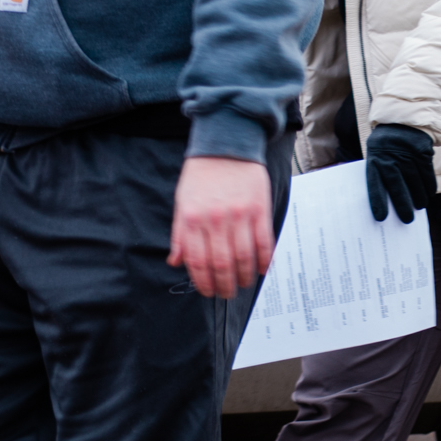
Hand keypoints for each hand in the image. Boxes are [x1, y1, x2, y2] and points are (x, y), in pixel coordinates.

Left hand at [169, 155, 277, 299]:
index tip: (208, 292)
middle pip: (221, 263)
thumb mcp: (182, 203)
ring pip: (243, 256)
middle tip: (227, 294)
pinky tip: (261, 269)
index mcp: (192, 220)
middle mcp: (215, 220)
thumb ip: (180, 235)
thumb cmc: (201, 176)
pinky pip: (264, 241)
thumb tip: (176, 262)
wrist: (226, 147)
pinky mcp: (259, 209)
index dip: (203, 282)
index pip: (198, 261)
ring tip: (243, 285)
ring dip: (243, 277)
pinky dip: (264, 260)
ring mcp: (239, 215)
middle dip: (224, 285)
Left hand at [363, 122, 436, 224]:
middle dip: (403, 206)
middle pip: (398, 188)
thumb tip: (389, 200)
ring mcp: (408, 156)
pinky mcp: (422, 153)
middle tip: (407, 220)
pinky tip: (429, 194)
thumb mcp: (376, 154)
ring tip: (420, 206)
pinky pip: (428, 175)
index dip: (378, 202)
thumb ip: (379, 173)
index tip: (381, 218)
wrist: (402, 121)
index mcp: (375, 161)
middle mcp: (391, 159)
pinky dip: (429, 186)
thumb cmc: (386, 144)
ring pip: (416, 183)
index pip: (375, 185)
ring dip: (419, 198)